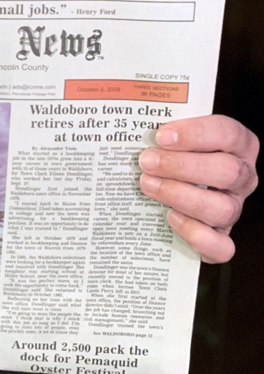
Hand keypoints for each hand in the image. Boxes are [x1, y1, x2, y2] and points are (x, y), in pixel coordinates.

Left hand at [138, 114, 258, 262]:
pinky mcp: (223, 236)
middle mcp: (241, 176)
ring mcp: (234, 208)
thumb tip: (133, 127)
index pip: (228, 133)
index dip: (196, 134)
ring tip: (148, 185)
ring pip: (222, 209)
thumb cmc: (174, 151)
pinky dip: (195, 234)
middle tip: (148, 162)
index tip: (161, 136)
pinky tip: (170, 217)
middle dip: (182, 167)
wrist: (174, 179)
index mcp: (237, 144)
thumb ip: (163, 128)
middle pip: (228, 172)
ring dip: (180, 196)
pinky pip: (221, 246)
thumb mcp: (175, 134)